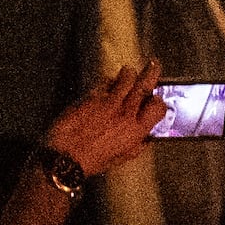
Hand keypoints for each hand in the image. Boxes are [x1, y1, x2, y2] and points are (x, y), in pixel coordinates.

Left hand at [43, 65, 163, 185]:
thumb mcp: (122, 157)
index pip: (158, 107)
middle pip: (144, 84)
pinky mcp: (92, 96)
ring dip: (129, 73)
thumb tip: (146, 137)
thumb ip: (137, 145)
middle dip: (151, 72)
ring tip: (129, 73)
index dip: (159, 101)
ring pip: (126, 76)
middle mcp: (126, 113)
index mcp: (136, 130)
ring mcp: (109, 102)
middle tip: (154, 64)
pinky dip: (109, 80)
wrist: (65, 156)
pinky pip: (105, 81)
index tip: (157, 98)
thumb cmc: (92, 160)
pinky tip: (108, 84)